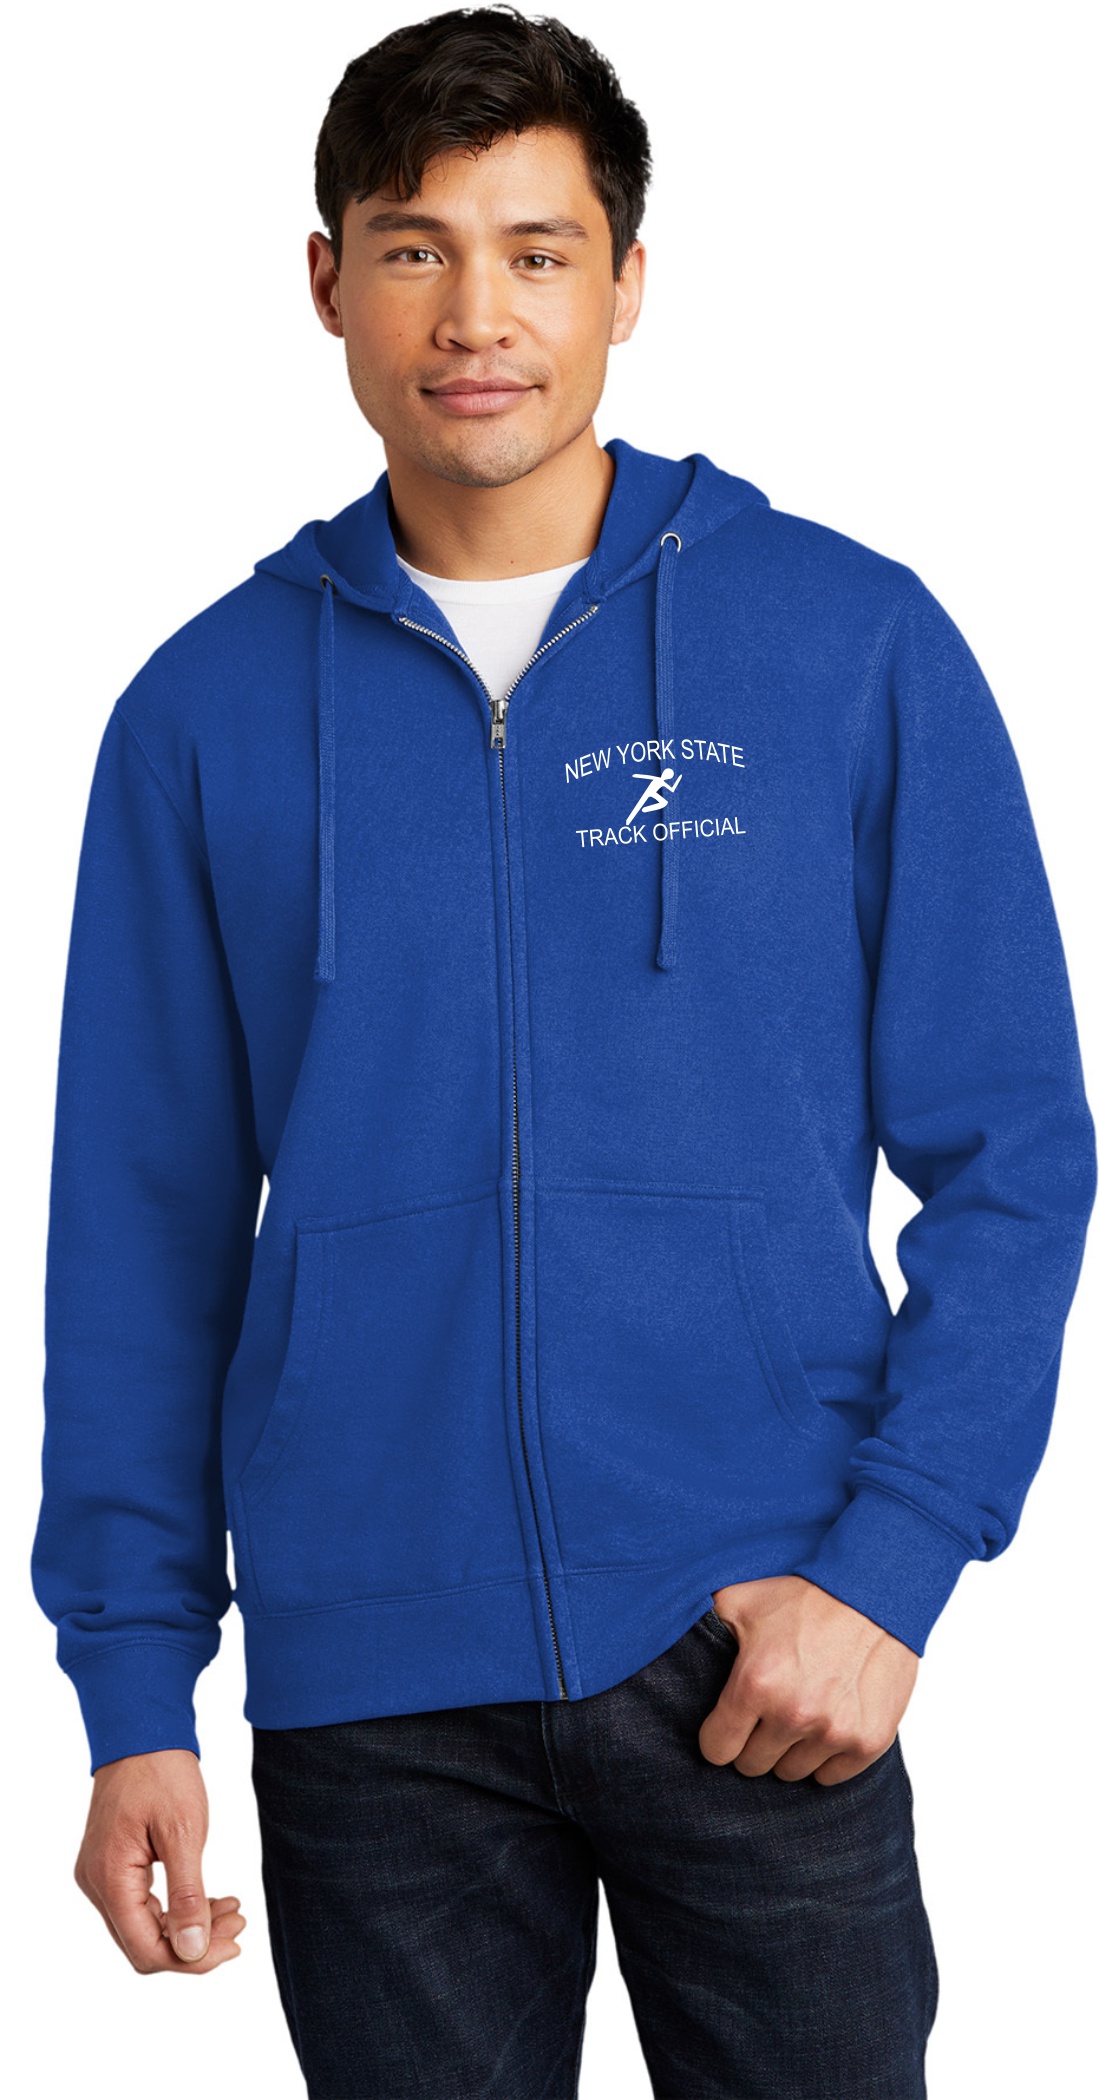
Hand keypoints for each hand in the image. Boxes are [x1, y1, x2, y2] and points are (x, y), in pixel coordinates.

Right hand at [74, 1748, 246, 1971]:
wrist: (142, 1729)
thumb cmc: (162, 1772)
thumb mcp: (183, 1832)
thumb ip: (187, 1896)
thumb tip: (193, 1952)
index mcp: (110, 1878)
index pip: (145, 1949)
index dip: (191, 1959)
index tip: (232, 1946)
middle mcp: (97, 1883)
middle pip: (144, 1943)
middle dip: (194, 1944)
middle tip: (238, 1925)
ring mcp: (101, 1875)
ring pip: (144, 1926)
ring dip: (189, 1926)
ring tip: (232, 1911)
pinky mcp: (112, 1865)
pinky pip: (142, 1904)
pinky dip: (177, 1907)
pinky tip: (211, 1900)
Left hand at [698, 1574, 918, 1784]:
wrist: (872, 1590)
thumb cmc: (803, 1595)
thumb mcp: (740, 1600)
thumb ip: (703, 1627)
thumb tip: (659, 1636)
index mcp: (755, 1683)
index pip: (716, 1750)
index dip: (719, 1736)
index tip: (729, 1723)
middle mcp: (793, 1713)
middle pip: (753, 1766)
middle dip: (754, 1742)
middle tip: (767, 1713)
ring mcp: (834, 1731)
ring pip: (792, 1773)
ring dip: (790, 1749)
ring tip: (799, 1712)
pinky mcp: (868, 1740)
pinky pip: (831, 1777)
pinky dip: (826, 1757)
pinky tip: (826, 1723)